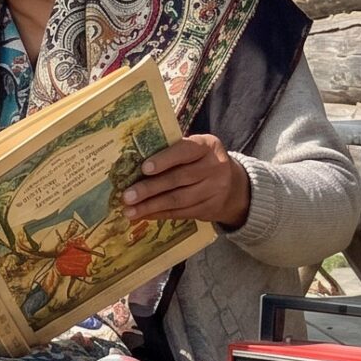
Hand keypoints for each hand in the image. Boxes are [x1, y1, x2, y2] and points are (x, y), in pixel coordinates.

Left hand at [122, 133, 251, 228]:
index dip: (164, 160)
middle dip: (150, 188)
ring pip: (178, 199)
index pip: (185, 151)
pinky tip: (144, 215)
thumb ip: (172, 151)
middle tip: (127, 196)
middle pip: (179, 179)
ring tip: (130, 210)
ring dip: (151, 206)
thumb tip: (132, 163)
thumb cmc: (201, 161)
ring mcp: (215, 190)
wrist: (234, 185)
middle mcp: (215, 167)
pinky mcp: (211, 209)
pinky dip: (160, 214)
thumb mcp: (195, 149)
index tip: (144, 168)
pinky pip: (182, 212)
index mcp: (208, 146)